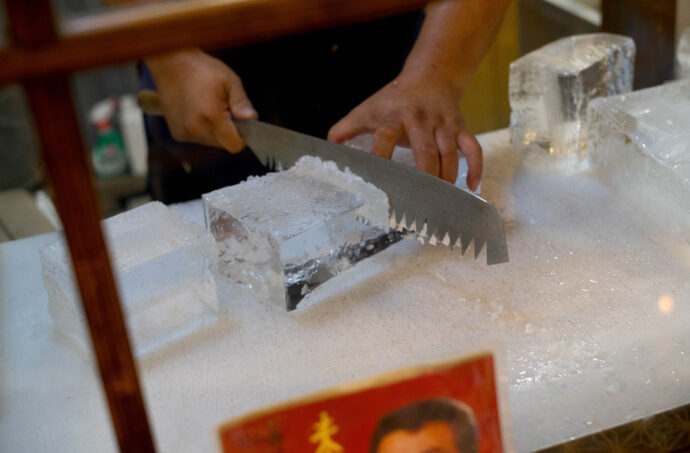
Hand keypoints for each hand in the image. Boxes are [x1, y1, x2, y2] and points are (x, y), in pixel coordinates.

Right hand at [146, 49, 256, 151]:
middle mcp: (196, 129)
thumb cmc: (202, 69)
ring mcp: (184, 133)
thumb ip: (242, 103)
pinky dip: (202, 129)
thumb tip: (252, 119)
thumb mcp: (230, 81)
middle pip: (223, 144)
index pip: (234, 145)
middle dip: (229, 131)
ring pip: (211, 142)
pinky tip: (198, 111)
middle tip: (224, 109)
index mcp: (211, 117)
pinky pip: (198, 138)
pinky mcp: (177, 133)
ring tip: (209, 107)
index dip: (242, 136)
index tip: (241, 122)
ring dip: (215, 130)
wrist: (170, 63)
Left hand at [327, 73, 481, 188]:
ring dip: (447, 177)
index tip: (378, 181)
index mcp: (394, 118)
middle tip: (419, 203)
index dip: (381, 157)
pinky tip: (472, 186)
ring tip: (442, 201)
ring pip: (450, 152)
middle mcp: (420, 120)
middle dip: (424, 177)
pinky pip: (472, 147)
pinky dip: (475, 167)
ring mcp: (443, 124)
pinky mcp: (460, 127)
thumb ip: (345, 128)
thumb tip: (326, 147)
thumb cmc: (394, 99)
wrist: (431, 75)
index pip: (385, 138)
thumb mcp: (368, 110)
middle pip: (425, 151)